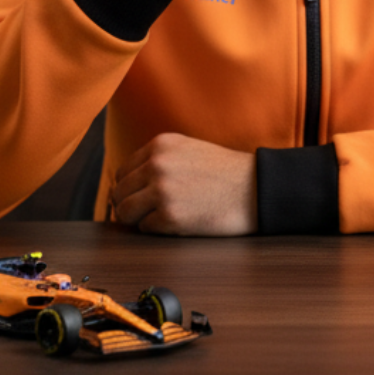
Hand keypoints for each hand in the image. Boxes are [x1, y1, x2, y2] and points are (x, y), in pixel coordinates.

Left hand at [110, 133, 256, 235]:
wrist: (255, 187)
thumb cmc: (225, 172)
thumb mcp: (188, 150)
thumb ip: (159, 159)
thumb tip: (127, 184)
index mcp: (161, 145)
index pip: (123, 172)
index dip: (130, 188)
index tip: (142, 197)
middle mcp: (157, 164)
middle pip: (119, 193)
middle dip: (131, 205)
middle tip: (149, 212)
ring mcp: (161, 190)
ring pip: (124, 212)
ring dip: (139, 218)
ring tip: (161, 217)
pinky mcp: (169, 216)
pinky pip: (144, 228)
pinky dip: (157, 229)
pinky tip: (178, 222)